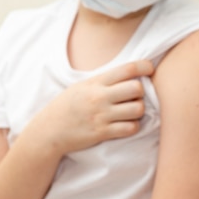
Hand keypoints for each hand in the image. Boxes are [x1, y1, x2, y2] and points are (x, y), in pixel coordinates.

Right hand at [25, 60, 154, 155]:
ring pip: (138, 109)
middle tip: (135, 97)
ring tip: (131, 112)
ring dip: (139, 111)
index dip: (145, 66)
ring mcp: (102, 115)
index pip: (128, 68)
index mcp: (96, 81)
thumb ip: (105, 80)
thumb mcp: (83, 86)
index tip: (150, 69)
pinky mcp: (102, 132)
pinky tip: (126, 125)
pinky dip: (133, 126)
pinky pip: (130, 128)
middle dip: (141, 92)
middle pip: (137, 88)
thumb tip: (132, 72)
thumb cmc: (68, 106)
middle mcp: (100, 97)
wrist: (49, 130)